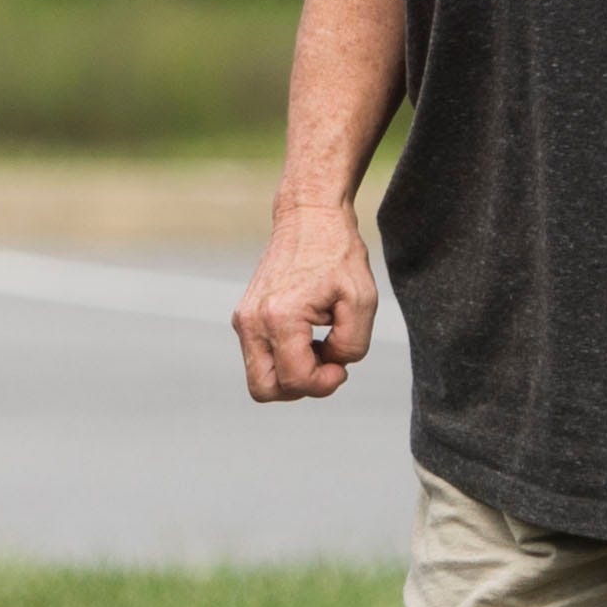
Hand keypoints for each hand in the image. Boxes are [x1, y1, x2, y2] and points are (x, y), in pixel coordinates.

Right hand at [235, 205, 376, 402]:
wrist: (309, 217)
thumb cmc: (338, 254)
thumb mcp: (362, 301)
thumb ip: (351, 346)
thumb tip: (331, 365)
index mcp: (279, 317)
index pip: (295, 380)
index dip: (324, 383)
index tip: (342, 363)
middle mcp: (251, 321)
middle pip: (263, 390)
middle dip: (300, 387)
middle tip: (326, 362)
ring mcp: (243, 319)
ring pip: (259, 377)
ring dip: (292, 373)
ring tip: (318, 345)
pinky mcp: (244, 316)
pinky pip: (260, 357)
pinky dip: (284, 358)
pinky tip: (307, 336)